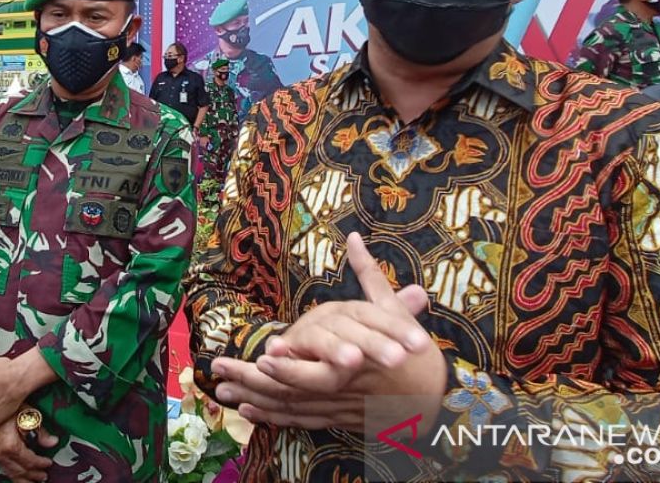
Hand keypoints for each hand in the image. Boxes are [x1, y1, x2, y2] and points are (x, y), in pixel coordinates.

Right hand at [0, 417, 57, 482]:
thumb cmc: (3, 406)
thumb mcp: (25, 413)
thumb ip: (40, 430)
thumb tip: (53, 442)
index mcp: (10, 446)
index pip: (29, 461)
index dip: (41, 463)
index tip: (49, 462)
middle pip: (20, 471)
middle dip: (33, 475)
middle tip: (44, 476)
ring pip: (10, 473)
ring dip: (23, 478)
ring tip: (33, 480)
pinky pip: (2, 469)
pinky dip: (12, 474)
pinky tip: (18, 474)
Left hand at [213, 232, 445, 431]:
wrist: (438, 398)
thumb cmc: (413, 352)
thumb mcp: (392, 311)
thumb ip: (369, 275)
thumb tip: (354, 238)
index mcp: (357, 362)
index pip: (319, 368)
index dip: (291, 365)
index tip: (266, 353)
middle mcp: (343, 389)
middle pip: (294, 392)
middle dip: (255, 383)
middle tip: (222, 374)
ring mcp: (338, 408)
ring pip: (292, 408)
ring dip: (256, 401)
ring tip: (223, 393)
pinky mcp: (337, 420)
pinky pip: (300, 421)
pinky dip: (274, 418)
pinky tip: (249, 412)